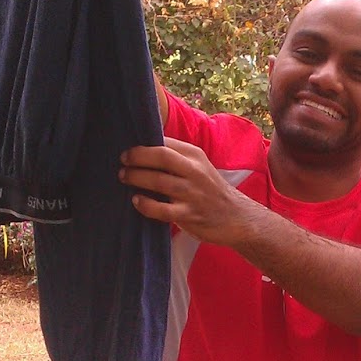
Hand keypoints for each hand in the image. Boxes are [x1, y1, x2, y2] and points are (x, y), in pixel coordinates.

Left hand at [120, 139, 253, 244]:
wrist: (238, 218)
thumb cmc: (211, 191)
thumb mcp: (200, 167)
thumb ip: (177, 158)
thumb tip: (144, 150)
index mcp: (195, 156)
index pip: (165, 143)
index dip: (143, 145)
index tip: (129, 150)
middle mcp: (195, 171)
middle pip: (160, 157)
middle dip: (137, 157)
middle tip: (122, 162)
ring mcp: (193, 193)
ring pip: (158, 181)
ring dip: (136, 178)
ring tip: (124, 177)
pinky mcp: (190, 215)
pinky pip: (162, 209)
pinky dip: (146, 204)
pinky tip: (136, 201)